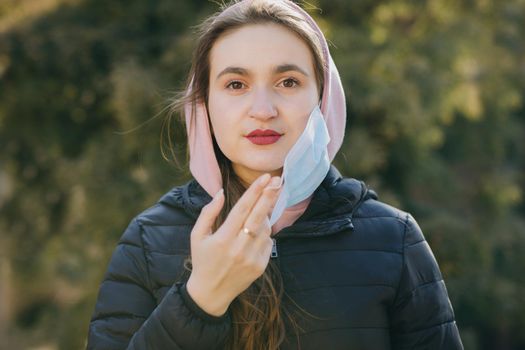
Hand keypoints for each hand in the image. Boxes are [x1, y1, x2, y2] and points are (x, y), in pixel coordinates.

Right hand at [186, 174, 280, 315]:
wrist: (211, 293)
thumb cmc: (202, 260)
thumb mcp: (197, 235)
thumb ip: (208, 213)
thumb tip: (221, 193)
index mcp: (223, 238)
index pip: (242, 209)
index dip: (255, 191)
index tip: (265, 178)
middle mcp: (239, 248)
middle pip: (259, 217)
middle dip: (269, 196)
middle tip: (277, 180)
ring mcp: (252, 258)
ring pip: (265, 229)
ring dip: (264, 216)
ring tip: (257, 213)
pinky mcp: (260, 267)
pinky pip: (268, 242)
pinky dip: (264, 233)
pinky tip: (254, 233)